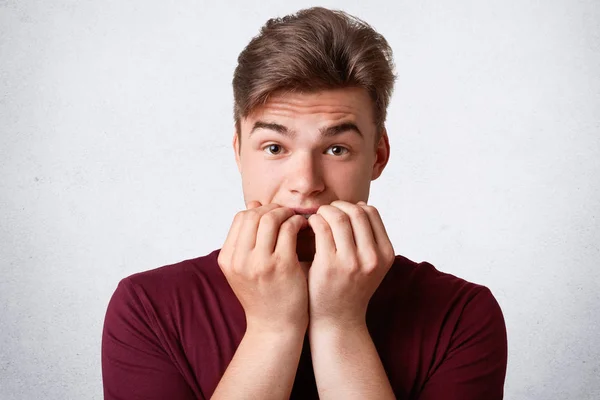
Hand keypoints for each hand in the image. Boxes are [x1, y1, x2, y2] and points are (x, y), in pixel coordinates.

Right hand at [218, 201, 309, 332]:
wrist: (275, 328)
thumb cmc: (264, 296)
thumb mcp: (245, 268)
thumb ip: (247, 239)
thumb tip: (254, 203)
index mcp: (227, 259)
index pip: (240, 218)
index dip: (258, 210)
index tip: (273, 214)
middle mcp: (239, 260)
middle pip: (253, 215)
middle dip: (272, 209)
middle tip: (287, 213)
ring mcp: (259, 263)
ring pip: (270, 219)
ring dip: (285, 213)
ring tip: (296, 218)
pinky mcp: (282, 266)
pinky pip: (289, 229)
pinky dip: (297, 222)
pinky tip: (304, 227)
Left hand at [306, 200, 394, 328]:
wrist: (337, 321)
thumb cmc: (349, 288)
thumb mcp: (370, 264)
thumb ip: (368, 238)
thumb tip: (359, 205)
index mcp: (386, 254)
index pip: (371, 213)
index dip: (353, 206)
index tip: (340, 212)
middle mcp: (372, 257)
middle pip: (356, 211)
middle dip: (338, 206)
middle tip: (326, 212)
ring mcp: (352, 262)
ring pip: (339, 217)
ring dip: (325, 211)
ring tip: (317, 217)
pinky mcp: (329, 265)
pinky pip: (322, 228)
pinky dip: (314, 221)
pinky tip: (309, 227)